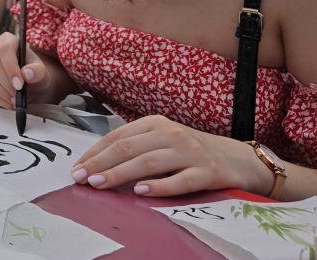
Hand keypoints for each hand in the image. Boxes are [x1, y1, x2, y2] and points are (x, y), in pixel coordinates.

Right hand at [0, 31, 53, 109]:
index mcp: (9, 39)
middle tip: (16, 96)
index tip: (19, 85)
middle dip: (4, 82)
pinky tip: (7, 102)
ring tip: (13, 100)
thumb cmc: (34, 73)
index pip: (4, 48)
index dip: (10, 67)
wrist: (28, 82)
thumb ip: (38, 72)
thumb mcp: (42, 73)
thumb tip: (27, 73)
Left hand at [71, 115, 272, 197]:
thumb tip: (96, 163)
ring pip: (148, 163)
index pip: (117, 138)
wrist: (239, 158)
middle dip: (100, 164)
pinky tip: (141, 192)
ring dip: (120, 174)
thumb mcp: (162, 141)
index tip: (76, 168)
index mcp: (155, 123)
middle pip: (128, 148)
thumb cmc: (191, 151)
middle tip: (80, 178)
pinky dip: (159, 186)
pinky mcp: (207, 172)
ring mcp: (189, 152)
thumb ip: (135, 147)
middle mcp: (170, 133)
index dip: (94, 153)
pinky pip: (179, 180)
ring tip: (99, 185)